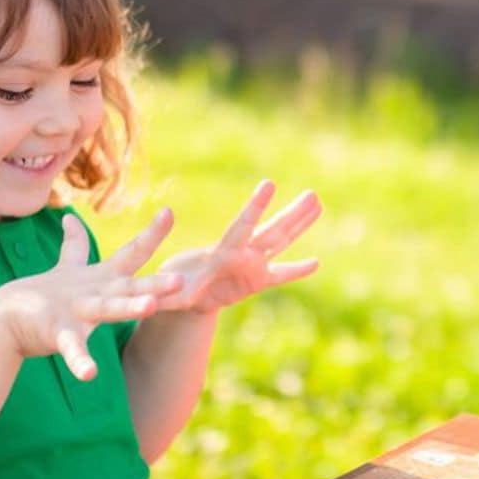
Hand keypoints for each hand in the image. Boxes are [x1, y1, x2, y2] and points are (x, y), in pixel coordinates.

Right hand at [0, 210, 183, 380]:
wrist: (4, 316)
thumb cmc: (43, 293)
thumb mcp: (65, 269)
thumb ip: (74, 246)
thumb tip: (69, 218)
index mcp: (103, 277)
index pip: (133, 252)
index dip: (152, 233)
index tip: (170, 211)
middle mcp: (95, 291)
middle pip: (130, 285)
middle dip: (155, 283)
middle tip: (181, 280)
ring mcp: (77, 311)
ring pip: (108, 308)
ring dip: (129, 306)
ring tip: (150, 306)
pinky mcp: (58, 333)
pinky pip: (73, 349)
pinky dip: (80, 361)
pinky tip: (90, 374)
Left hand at [157, 181, 320, 316]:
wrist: (177, 292)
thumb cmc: (168, 287)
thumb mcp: (166, 292)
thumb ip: (166, 293)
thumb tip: (160, 294)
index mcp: (222, 253)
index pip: (242, 227)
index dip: (256, 207)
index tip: (269, 184)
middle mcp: (242, 253)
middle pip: (272, 231)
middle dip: (292, 214)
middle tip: (312, 194)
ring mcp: (253, 264)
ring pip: (281, 241)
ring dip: (300, 223)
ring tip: (317, 202)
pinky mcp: (257, 280)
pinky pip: (282, 274)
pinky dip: (297, 270)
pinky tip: (316, 262)